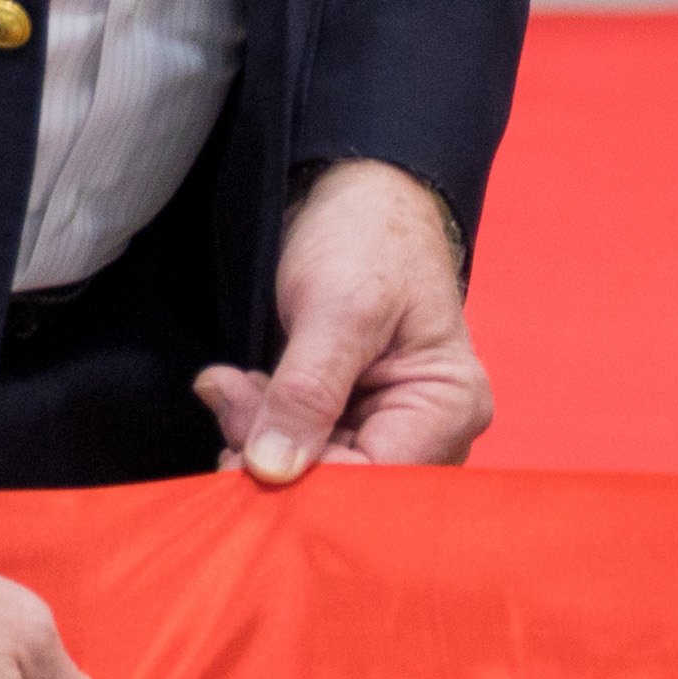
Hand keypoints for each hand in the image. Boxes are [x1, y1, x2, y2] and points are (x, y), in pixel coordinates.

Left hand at [197, 160, 492, 480]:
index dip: (304, 478)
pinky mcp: (351, 418)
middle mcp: (431, 429)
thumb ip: (307, 391)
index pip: (375, 480)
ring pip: (316, 473)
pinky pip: (303, 450)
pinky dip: (260, 427)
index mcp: (449, 405)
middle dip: (274, 457)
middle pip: (346, 485)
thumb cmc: (367, 236)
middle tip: (227, 399)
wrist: (356, 193)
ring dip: (259, 439)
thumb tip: (272, 469)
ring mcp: (389, 426)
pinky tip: (238, 390)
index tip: (236, 448)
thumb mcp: (338, 306)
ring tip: (229, 385)